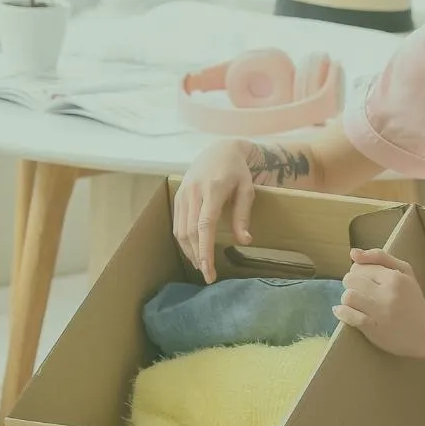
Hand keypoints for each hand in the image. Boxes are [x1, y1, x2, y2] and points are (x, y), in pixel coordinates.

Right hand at [173, 140, 254, 282]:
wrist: (219, 150)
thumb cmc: (237, 171)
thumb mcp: (247, 190)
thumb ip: (243, 215)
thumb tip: (245, 241)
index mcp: (213, 190)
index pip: (204, 226)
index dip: (205, 251)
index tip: (209, 271)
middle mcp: (193, 192)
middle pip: (191, 232)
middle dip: (198, 257)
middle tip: (208, 275)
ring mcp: (183, 194)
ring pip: (180, 230)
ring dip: (189, 251)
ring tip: (201, 266)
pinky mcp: (178, 196)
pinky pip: (177, 223)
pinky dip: (184, 241)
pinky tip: (193, 250)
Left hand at [333, 248, 424, 358]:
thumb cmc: (412, 299)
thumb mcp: (404, 271)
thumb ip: (379, 257)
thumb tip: (353, 253)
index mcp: (395, 277)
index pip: (359, 267)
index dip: (357, 273)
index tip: (365, 281)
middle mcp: (389, 293)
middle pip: (351, 280)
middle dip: (351, 285)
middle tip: (360, 292)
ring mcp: (381, 312)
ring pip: (348, 296)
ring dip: (347, 300)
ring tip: (355, 303)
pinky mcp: (374, 330)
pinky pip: (350, 316)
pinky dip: (342, 313)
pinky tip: (343, 312)